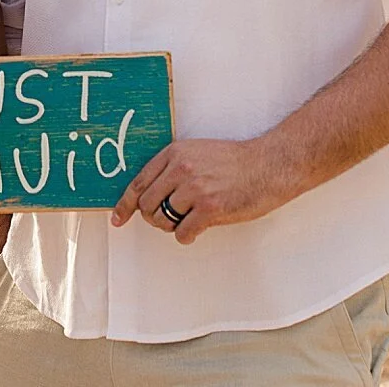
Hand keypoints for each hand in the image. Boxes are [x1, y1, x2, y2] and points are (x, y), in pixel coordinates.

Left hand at [109, 138, 274, 244]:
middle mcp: (181, 170)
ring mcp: (195, 189)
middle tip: (170, 219)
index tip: (118, 219)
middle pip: (146, 206)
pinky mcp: (210, 208)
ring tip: (189, 220)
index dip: (125, 204)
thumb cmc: (235, 161)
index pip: (138, 183)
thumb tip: (151, 195)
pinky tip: (198, 229)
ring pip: (162, 221)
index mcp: (174, 154)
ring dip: (172, 227)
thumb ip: (173, 169)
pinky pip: (183, 233)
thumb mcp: (197, 153)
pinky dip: (187, 236)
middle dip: (154, 218)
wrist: (269, 165)